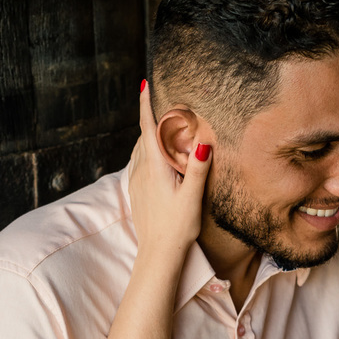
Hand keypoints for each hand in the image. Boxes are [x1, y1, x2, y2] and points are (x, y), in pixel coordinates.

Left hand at [127, 82, 207, 259]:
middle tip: (169, 106)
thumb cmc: (177, 227)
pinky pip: (140, 162)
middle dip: (154, 118)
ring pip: (141, 148)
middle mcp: (141, 170)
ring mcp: (136, 181)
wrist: (158, 254)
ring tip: (166, 128)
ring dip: (151, 135)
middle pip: (144, 135)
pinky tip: (160, 156)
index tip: (143, 84)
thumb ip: (197, 168)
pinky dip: (148, 151)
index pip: (148, 128)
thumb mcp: (192, 197)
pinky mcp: (136, 191)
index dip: (146, 105)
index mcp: (154, 168)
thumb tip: (202, 141)